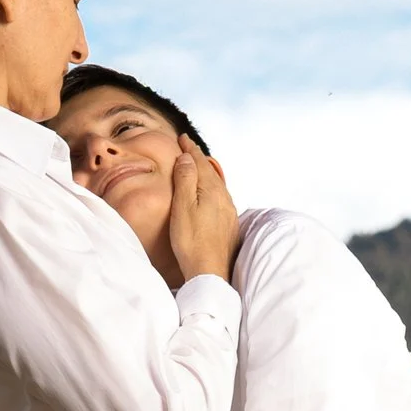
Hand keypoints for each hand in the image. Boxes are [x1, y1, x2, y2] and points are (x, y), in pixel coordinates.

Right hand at [167, 145, 240, 283]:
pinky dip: (211, 188)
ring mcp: (228, 212)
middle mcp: (224, 198)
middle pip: (210, 171)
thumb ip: (185, 180)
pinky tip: (209, 194)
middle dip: (198, 157)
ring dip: (206, 172)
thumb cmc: (192, 242)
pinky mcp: (228, 225)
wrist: (210, 272)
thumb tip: (186, 158)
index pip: (199, 162)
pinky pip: (220, 197)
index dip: (190, 149)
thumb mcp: (182, 207)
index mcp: (212, 190)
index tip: (182, 138)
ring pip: (217, 184)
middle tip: (189, 146)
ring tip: (198, 165)